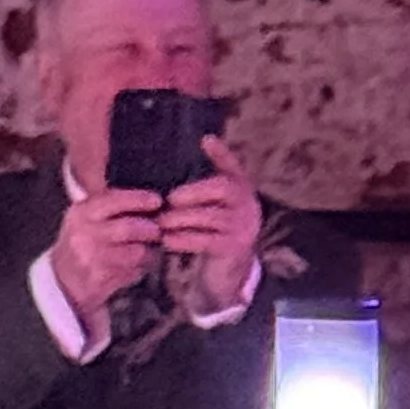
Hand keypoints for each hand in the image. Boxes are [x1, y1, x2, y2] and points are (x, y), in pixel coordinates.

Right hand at [49, 182, 160, 327]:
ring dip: (149, 251)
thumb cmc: (81, 244)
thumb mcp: (86, 219)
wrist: (63, 279)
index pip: (113, 199)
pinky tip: (139, 266)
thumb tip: (146, 200)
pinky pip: (133, 270)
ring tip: (149, 250)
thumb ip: (110, 208)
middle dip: (150, 229)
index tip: (156, 200)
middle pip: (128, 227)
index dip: (138, 199)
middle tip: (158, 230)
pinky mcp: (101, 277)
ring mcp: (92, 256)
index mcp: (81, 212)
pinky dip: (141, 267)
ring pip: (135, 251)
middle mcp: (84, 232)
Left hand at [158, 136, 262, 318]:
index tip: (205, 140)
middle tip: (170, 199)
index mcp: (242, 189)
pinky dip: (184, 240)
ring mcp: (244, 227)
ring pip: (211, 216)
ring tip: (162, 221)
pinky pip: (207, 240)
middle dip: (193, 192)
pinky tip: (168, 240)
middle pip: (222, 189)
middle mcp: (247, 205)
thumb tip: (199, 145)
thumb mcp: (215, 203)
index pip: (233, 167)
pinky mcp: (235, 248)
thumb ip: (205, 184)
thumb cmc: (217, 228)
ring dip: (182, 218)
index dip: (221, 153)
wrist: (234, 267)